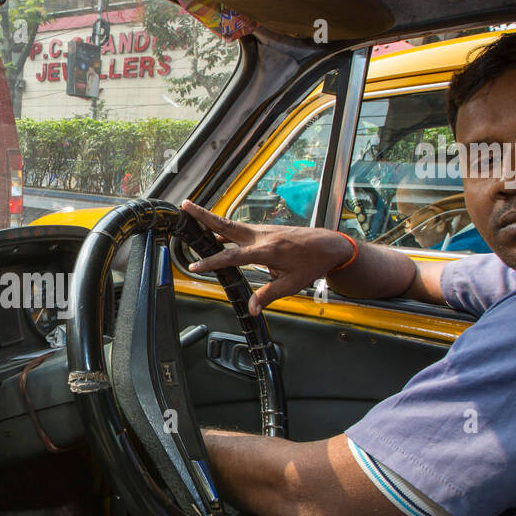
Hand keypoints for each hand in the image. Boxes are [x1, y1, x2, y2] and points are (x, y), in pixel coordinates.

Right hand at [180, 199, 356, 315]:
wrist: (330, 245)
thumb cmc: (313, 264)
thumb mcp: (291, 285)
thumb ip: (268, 295)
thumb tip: (252, 309)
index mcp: (267, 251)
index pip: (233, 256)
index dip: (212, 261)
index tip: (196, 265)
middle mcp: (262, 236)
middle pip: (226, 225)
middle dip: (204, 216)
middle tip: (185, 206)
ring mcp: (263, 231)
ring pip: (231, 224)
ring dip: (211, 220)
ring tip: (191, 215)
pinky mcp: (265, 230)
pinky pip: (240, 228)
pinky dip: (225, 229)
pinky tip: (217, 235)